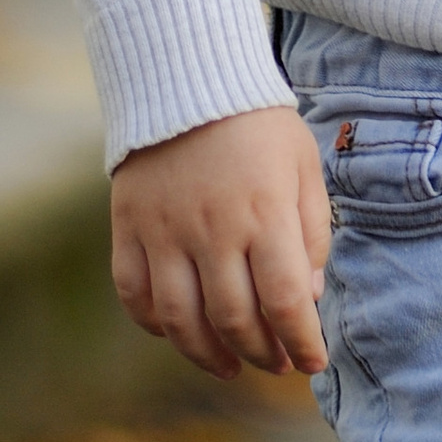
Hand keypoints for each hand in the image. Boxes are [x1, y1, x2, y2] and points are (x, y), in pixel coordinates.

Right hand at [109, 105, 331, 379]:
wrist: (187, 76)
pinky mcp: (128, 227)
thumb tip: (308, 299)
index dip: (302, 342)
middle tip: (279, 364)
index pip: (286, 302)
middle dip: (264, 354)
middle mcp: (212, 229)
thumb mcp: (303, 166)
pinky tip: (180, 331)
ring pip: (182, 321)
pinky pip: (134, 294)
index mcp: (264, 213)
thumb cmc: (258, 124)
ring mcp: (164, 231)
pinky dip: (155, 324)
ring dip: (210, 356)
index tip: (313, 362)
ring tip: (233, 365)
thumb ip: (312, 232)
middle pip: (235, 320)